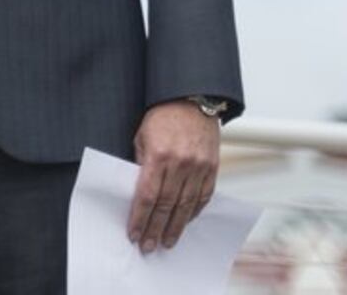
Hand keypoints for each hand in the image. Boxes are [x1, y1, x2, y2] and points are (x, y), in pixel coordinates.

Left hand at [130, 100, 221, 252]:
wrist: (192, 101)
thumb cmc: (161, 116)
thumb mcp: (141, 136)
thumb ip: (140, 163)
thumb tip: (136, 191)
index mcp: (159, 156)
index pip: (148, 195)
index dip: (140, 218)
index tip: (134, 233)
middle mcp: (181, 164)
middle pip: (167, 205)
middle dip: (156, 228)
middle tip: (149, 246)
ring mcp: (199, 167)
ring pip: (186, 205)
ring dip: (176, 226)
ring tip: (167, 242)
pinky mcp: (212, 168)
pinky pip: (203, 196)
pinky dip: (193, 212)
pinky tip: (184, 222)